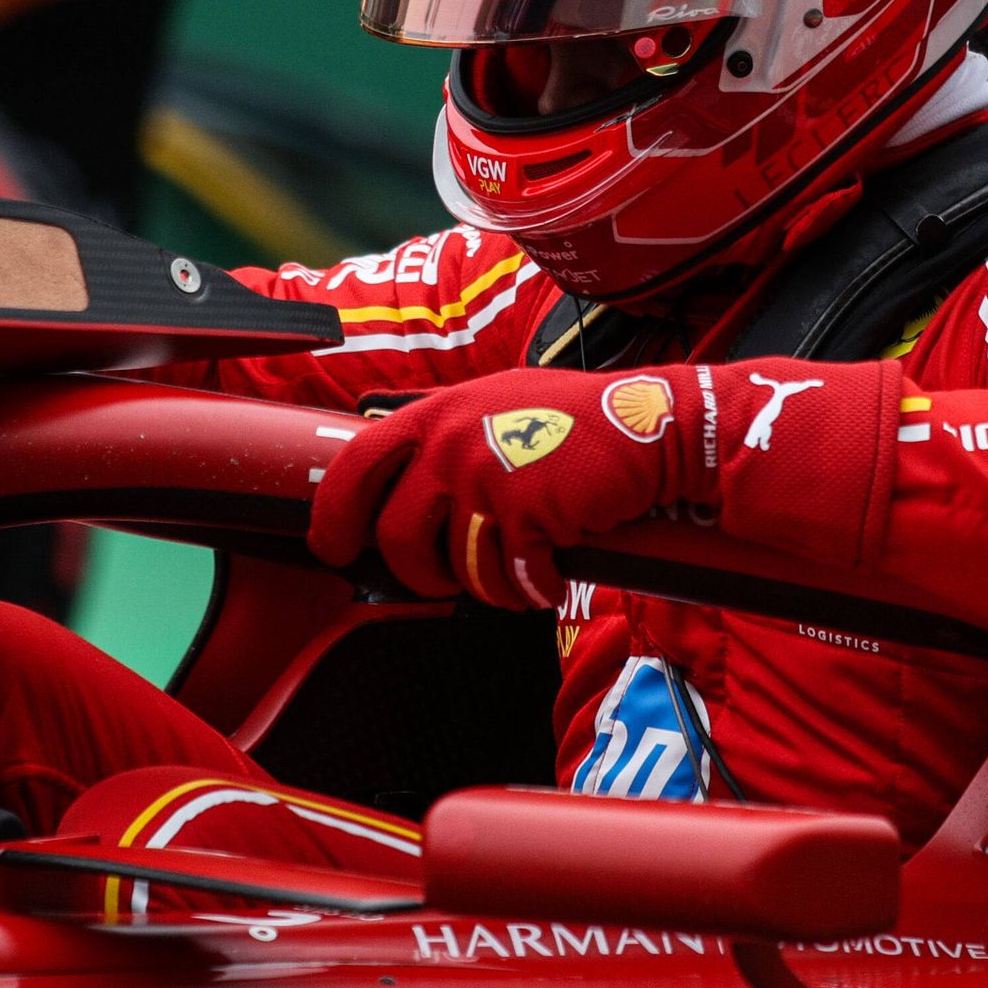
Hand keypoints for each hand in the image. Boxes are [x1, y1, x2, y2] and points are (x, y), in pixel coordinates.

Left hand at [307, 366, 711, 605]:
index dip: (334, 514)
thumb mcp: (496, 401)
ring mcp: (487, 476)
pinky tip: (553, 567)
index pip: (357, 463)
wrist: (655, 425)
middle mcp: (451, 442)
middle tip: (443, 583)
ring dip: (491, 583)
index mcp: (438, 413)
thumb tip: (390, 452)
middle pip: (396, 536)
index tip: (333, 547)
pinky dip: (534, 587)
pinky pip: (510, 579)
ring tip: (523, 565)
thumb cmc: (579, 421)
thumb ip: (443, 428)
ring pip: (458, 568)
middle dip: (419, 575)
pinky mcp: (526, 511)